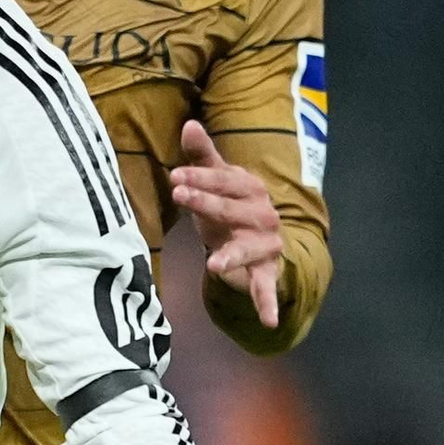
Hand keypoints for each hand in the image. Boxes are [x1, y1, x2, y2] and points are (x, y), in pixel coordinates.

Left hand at [168, 118, 282, 329]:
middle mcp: (261, 214)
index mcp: (249, 187)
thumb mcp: (218, 181)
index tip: (175, 176)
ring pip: (247, 248)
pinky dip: (268, 303)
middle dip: (207, 202)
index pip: (224, 179)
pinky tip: (268, 320)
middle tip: (180, 196)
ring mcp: (265, 243)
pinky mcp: (265, 270)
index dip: (200, 177)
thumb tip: (189, 124)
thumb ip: (203, 156)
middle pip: (231, 209)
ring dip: (232, 255)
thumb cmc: (230, 205)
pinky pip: (266, 287)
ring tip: (215, 263)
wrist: (263, 238)